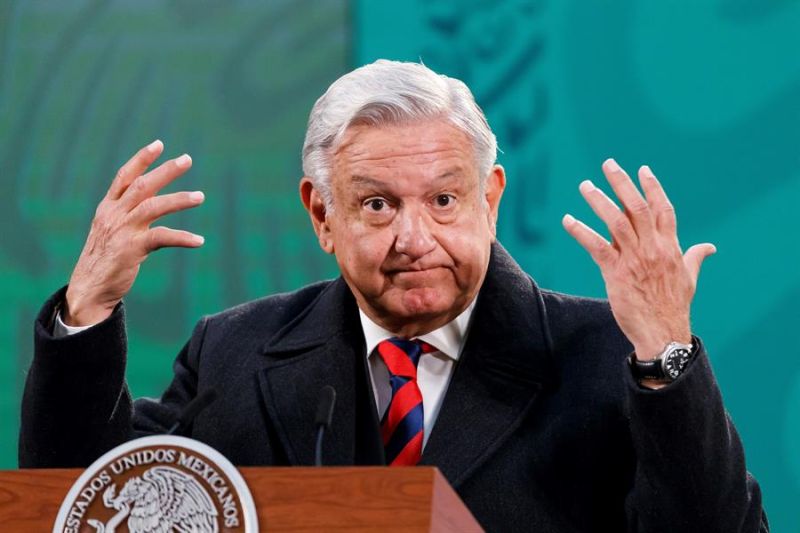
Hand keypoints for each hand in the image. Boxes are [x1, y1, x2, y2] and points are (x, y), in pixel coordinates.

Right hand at [63, 140, 204, 325]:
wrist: (88, 288)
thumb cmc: (104, 259)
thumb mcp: (110, 230)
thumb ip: (127, 214)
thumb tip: (152, 201)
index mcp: (108, 208)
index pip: (124, 176)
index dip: (142, 159)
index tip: (159, 144)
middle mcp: (114, 214)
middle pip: (142, 185)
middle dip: (166, 171)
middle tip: (187, 159)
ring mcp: (123, 230)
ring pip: (154, 206)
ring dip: (179, 200)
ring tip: (200, 197)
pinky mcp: (132, 249)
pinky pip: (162, 238)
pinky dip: (183, 238)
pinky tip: (199, 241)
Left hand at [562, 159, 714, 359]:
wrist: (662, 332)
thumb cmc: (674, 307)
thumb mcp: (689, 279)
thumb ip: (695, 257)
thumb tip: (709, 247)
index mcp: (671, 247)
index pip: (663, 209)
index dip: (653, 187)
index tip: (642, 169)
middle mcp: (653, 248)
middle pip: (638, 207)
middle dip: (622, 183)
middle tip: (608, 164)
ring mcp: (634, 260)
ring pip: (616, 221)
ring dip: (599, 201)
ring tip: (585, 186)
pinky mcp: (616, 273)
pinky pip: (596, 247)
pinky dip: (581, 232)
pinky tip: (568, 220)